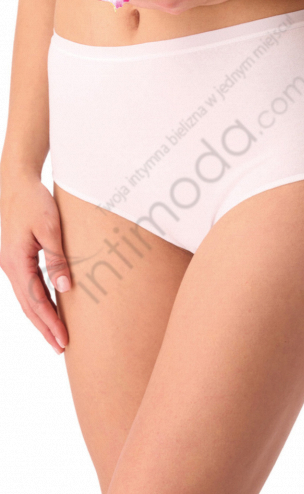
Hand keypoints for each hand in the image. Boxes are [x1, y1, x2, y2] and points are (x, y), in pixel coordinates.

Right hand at [0, 174, 70, 353]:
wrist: (16, 183)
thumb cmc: (34, 202)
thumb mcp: (49, 229)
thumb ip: (57, 259)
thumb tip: (64, 289)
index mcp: (16, 262)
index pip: (35, 301)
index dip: (50, 323)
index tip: (63, 340)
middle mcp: (10, 266)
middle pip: (28, 305)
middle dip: (45, 328)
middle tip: (61, 348)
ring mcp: (11, 263)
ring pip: (26, 298)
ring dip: (41, 317)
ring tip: (55, 335)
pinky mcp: (17, 257)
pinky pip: (27, 286)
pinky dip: (38, 301)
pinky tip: (48, 308)